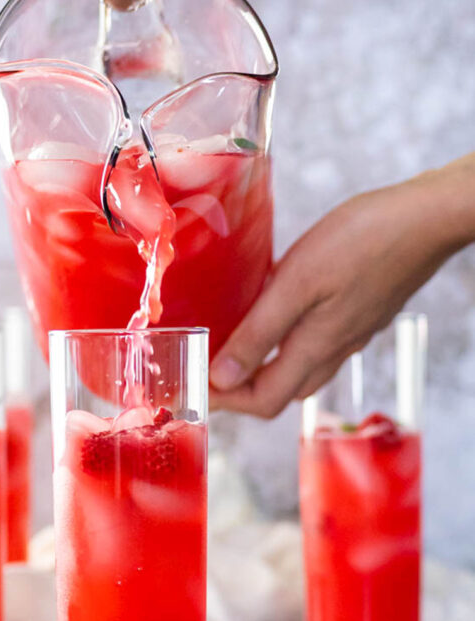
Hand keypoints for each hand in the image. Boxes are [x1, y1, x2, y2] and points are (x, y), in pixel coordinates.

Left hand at [209, 155, 474, 416]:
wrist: (427, 218)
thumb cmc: (364, 241)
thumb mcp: (297, 283)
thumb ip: (260, 332)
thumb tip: (223, 377)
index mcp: (315, 348)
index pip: (262, 401)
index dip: (225, 402)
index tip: (194, 384)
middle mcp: (334, 348)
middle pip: (280, 390)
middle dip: (240, 388)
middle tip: (207, 363)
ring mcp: (351, 331)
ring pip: (300, 367)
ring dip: (264, 364)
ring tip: (233, 339)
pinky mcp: (360, 310)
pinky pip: (317, 341)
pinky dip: (287, 338)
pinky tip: (275, 309)